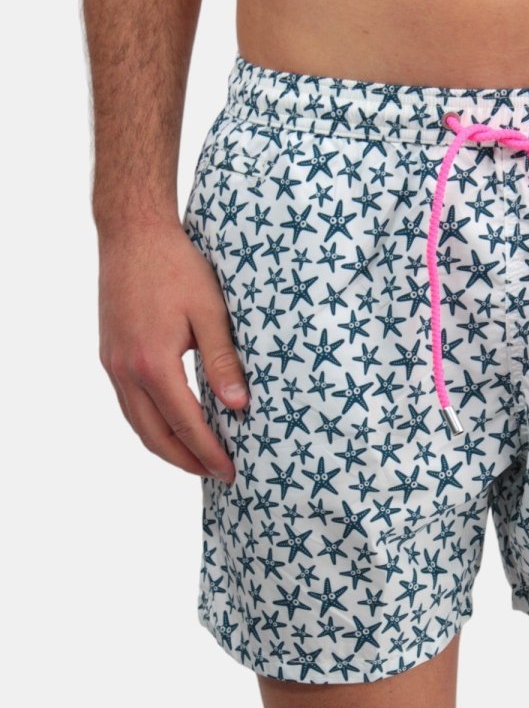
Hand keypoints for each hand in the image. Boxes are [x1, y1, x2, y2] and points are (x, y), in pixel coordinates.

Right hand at [98, 221, 248, 481]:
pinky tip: (173, 425)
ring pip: (137, 424)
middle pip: (154, 436)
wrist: (133, 234)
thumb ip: (224, 362)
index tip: (230, 471)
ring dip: (166, 447)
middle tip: (217, 474)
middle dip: (186, 461)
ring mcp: (113, 364)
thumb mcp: (211, 312)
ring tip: (197, 459)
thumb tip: (239, 407)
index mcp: (153, 363)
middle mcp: (126, 370)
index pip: (185, 424)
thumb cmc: (178, 267)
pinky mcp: (110, 355)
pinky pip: (129, 404)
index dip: (208, 452)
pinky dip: (151, 424)